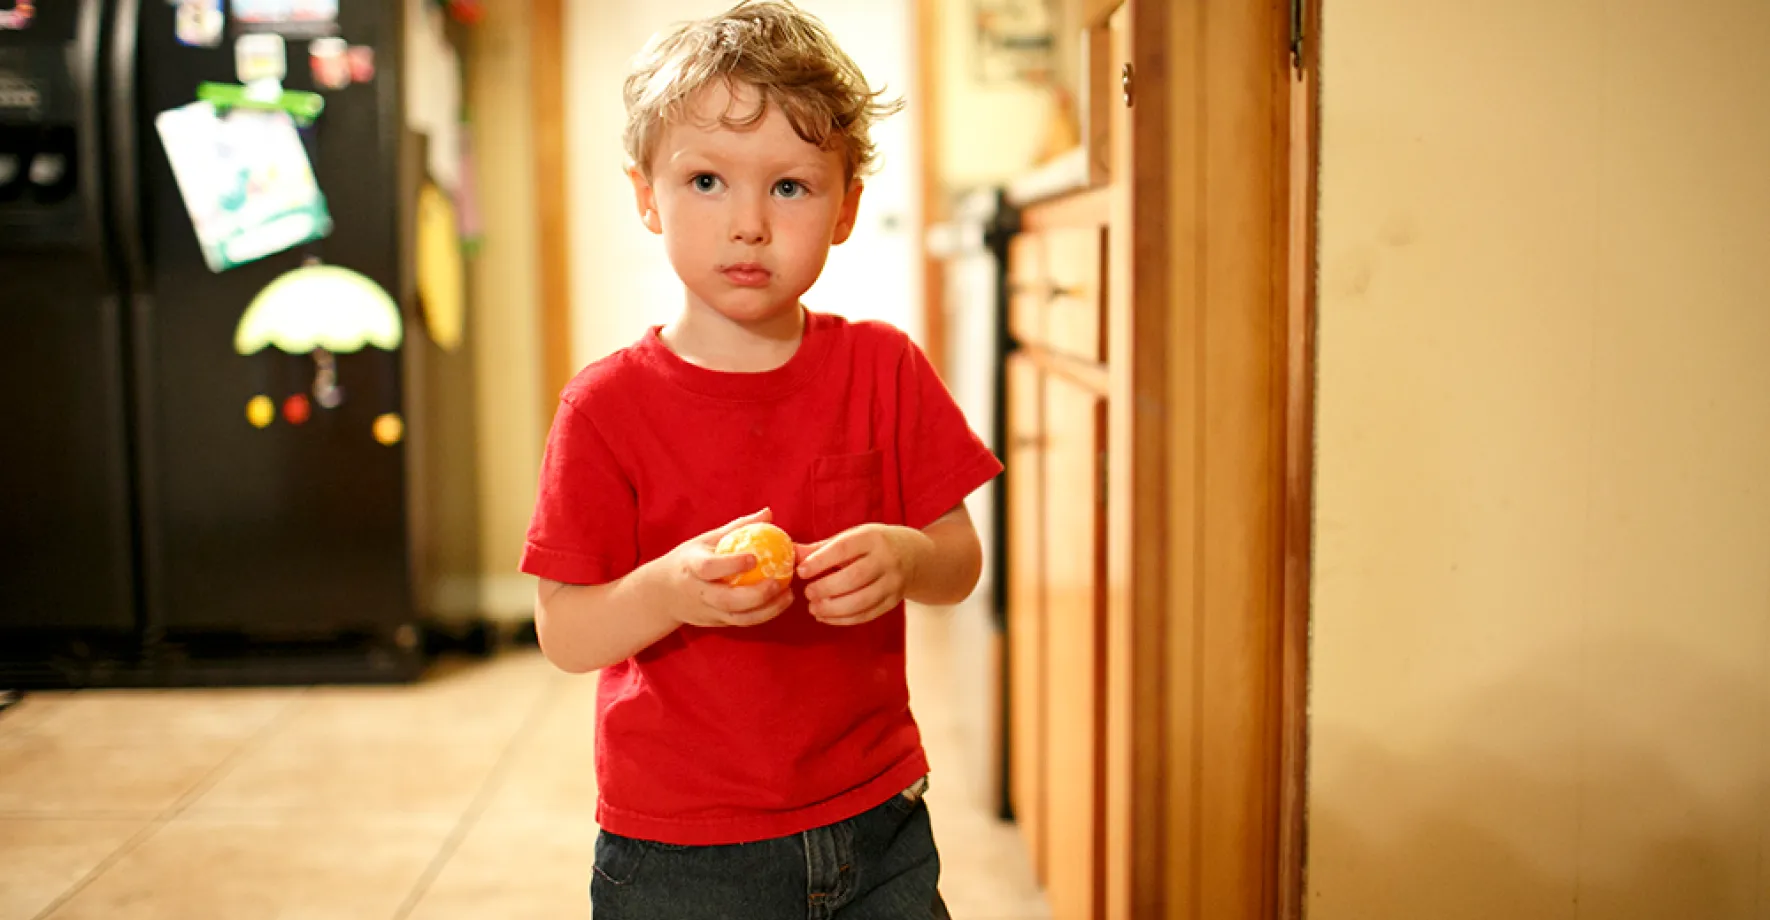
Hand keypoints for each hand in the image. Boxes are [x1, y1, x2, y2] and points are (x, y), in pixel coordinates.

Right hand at [658, 508, 794, 628]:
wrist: (663, 594)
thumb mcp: (705, 540)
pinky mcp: (716, 623)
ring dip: (767, 610)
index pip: (709, 568)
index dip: (731, 565)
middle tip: (779, 582)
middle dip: (756, 595)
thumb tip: (768, 513)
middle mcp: (698, 592)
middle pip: (727, 600)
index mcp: (691, 567)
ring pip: (738, 618)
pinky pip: (742, 623)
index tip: (754, 558)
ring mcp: (707, 611)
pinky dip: (764, 616)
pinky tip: (780, 603)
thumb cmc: (688, 561)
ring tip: (788, 595)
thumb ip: (737, 528)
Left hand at [796, 524, 933, 626]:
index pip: (844, 549)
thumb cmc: (873, 544)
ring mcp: (893, 583)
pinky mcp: (893, 601)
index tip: (801, 571)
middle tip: (807, 593)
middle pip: (854, 578)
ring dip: (833, 608)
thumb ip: (821, 548)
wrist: (914, 556)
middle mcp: (886, 560)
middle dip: (826, 588)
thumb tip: (791, 553)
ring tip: (813, 608)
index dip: (820, 562)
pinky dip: (844, 619)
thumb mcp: (852, 538)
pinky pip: (867, 614)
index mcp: (872, 538)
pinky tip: (826, 617)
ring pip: (862, 600)